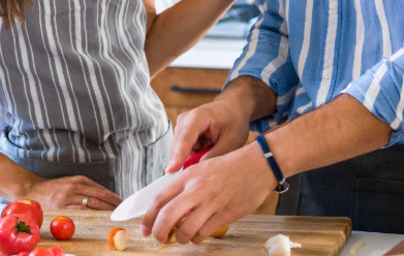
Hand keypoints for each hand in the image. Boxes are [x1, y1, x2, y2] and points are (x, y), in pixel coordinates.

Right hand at [21, 175, 122, 210]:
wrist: (33, 190)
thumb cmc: (53, 188)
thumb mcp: (70, 183)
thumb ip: (85, 188)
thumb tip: (103, 197)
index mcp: (79, 180)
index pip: (101, 189)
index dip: (113, 197)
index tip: (122, 203)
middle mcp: (75, 187)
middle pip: (99, 196)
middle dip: (112, 204)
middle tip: (122, 210)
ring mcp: (68, 197)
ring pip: (92, 204)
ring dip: (105, 210)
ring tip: (114, 215)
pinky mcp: (62, 206)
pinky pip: (80, 211)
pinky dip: (91, 214)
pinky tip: (98, 217)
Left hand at [141, 142, 273, 243]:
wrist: (258, 165)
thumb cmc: (230, 167)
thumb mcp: (201, 168)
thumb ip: (185, 186)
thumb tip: (167, 207)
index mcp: (188, 176)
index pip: (159, 199)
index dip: (148, 218)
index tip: (145, 228)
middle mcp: (197, 189)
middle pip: (167, 217)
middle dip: (159, 233)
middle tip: (159, 238)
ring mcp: (212, 203)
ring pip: (185, 230)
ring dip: (180, 238)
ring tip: (182, 237)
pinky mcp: (225, 214)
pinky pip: (203, 233)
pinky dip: (196, 238)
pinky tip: (198, 234)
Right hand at [165, 99, 250, 173]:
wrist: (232, 109)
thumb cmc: (233, 121)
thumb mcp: (231, 141)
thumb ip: (215, 155)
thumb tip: (198, 169)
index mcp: (198, 117)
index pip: (185, 139)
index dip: (178, 156)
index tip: (171, 170)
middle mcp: (185, 120)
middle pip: (179, 148)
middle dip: (190, 161)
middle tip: (210, 160)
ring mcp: (181, 127)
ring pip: (181, 152)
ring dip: (194, 157)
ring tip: (212, 149)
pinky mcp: (182, 134)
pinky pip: (184, 152)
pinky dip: (194, 155)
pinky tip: (207, 148)